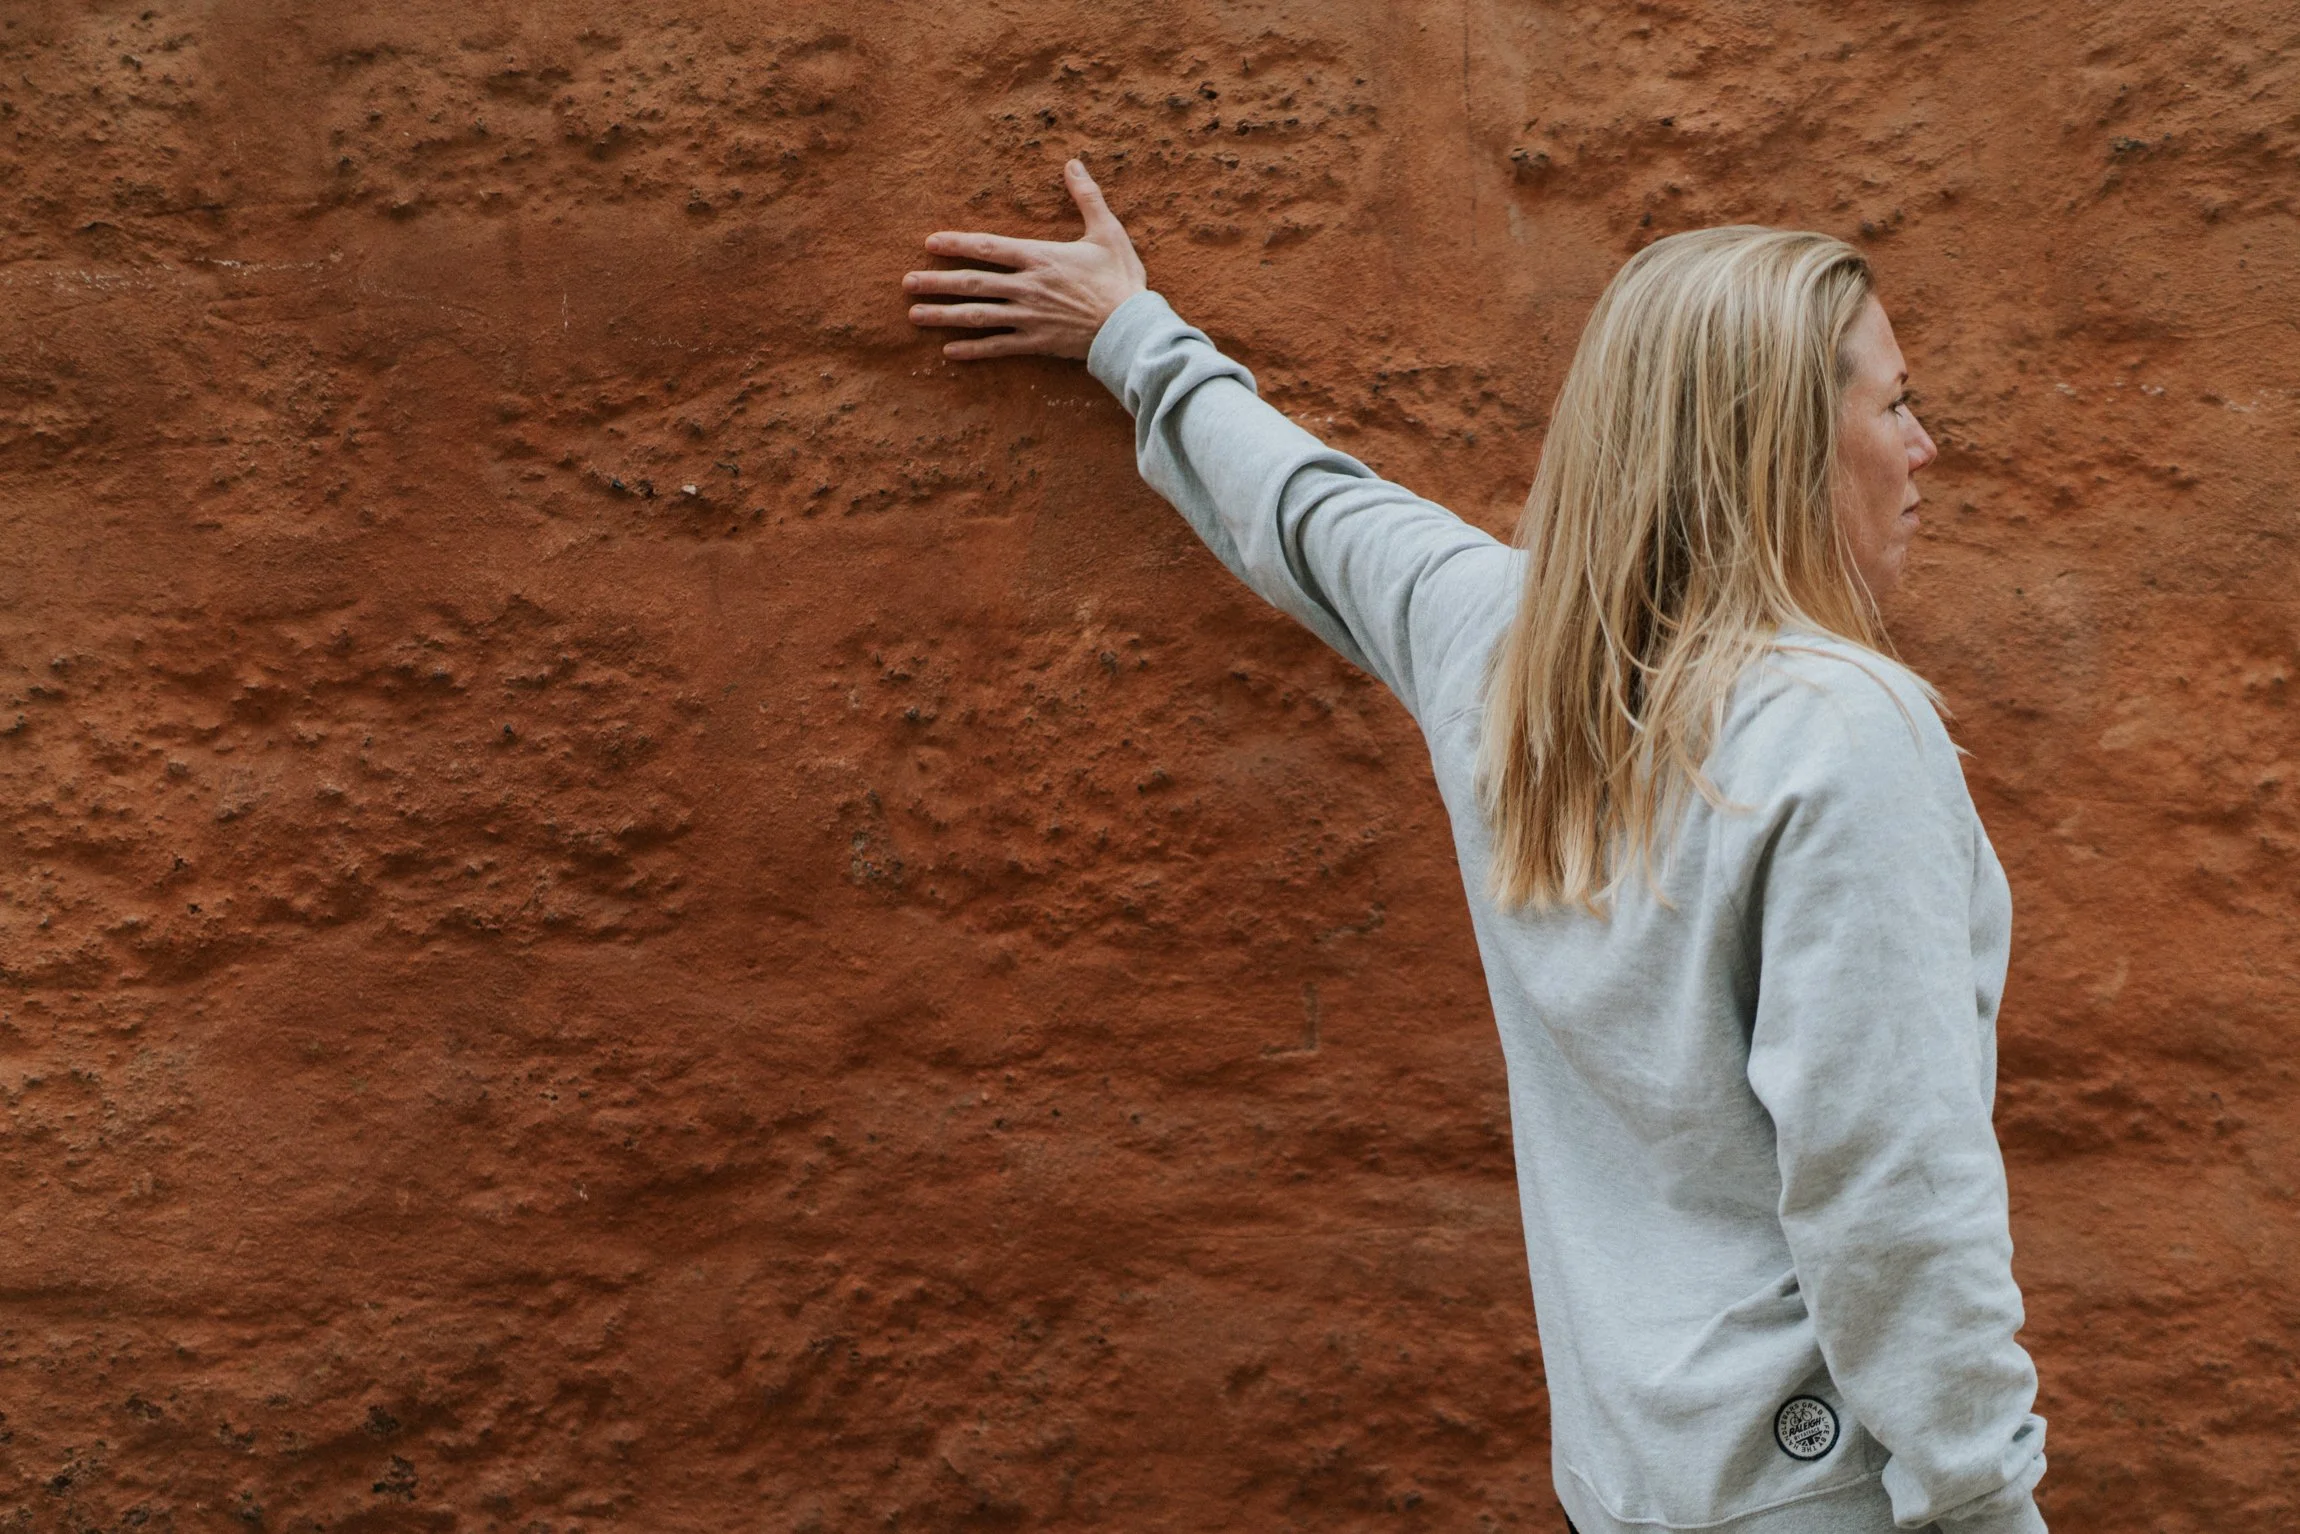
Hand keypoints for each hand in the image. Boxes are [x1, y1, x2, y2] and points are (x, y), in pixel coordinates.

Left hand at [903, 159, 1146, 361]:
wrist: (1131, 327)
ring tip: (914, 315)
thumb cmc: (1121, 279)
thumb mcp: (1107, 231)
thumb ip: (1086, 196)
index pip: (987, 247)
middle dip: (935, 282)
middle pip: (971, 283)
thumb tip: (1073, 163)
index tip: (929, 243)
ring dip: (943, 316)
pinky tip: (950, 351)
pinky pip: (997, 347)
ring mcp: (1028, 317)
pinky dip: (973, 350)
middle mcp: (1026, 287)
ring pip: (976, 316)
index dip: (955, 244)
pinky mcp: (1036, 343)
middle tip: (906, 282)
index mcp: (1039, 257)